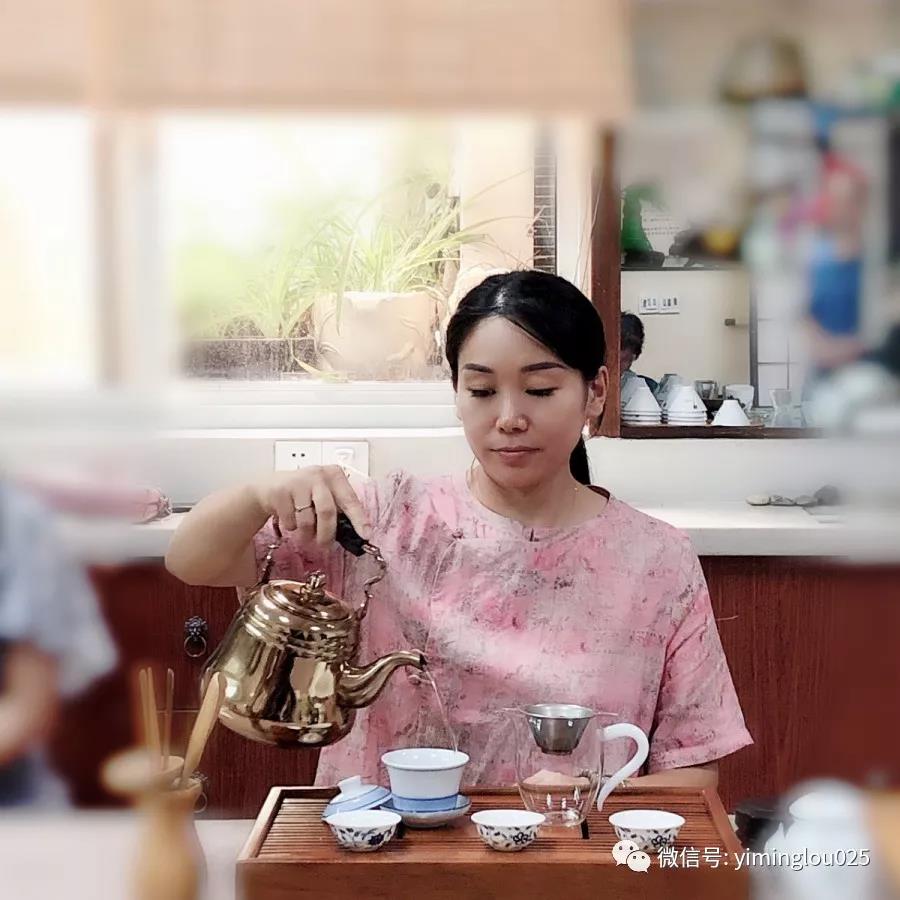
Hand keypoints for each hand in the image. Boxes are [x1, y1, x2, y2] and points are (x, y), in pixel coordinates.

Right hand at [251, 466, 370, 546]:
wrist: (269, 486)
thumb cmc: (303, 493)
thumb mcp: (323, 494)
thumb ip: (338, 508)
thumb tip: (355, 533)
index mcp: (335, 475)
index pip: (350, 500)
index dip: (359, 519)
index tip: (366, 534)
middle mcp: (318, 475)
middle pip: (327, 512)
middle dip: (326, 534)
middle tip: (324, 545)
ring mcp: (298, 482)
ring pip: (307, 520)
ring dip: (306, 534)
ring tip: (304, 532)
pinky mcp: (281, 492)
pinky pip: (290, 521)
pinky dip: (291, 527)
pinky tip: (289, 518)